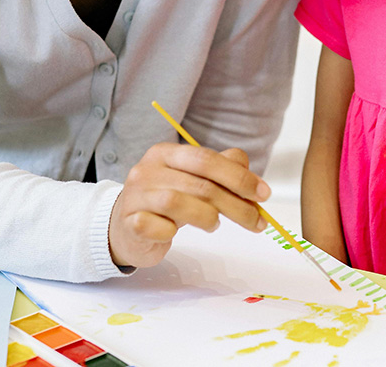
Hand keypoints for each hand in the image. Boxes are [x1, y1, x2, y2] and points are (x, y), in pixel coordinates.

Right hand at [108, 143, 270, 268]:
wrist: (122, 228)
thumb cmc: (163, 202)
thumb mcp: (192, 181)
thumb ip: (220, 170)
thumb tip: (249, 171)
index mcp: (165, 153)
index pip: (206, 159)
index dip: (238, 176)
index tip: (263, 194)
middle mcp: (147, 170)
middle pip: (199, 183)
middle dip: (235, 204)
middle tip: (257, 221)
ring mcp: (135, 196)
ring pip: (178, 202)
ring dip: (206, 217)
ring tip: (213, 224)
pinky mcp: (129, 223)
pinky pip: (157, 227)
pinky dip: (172, 232)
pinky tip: (174, 233)